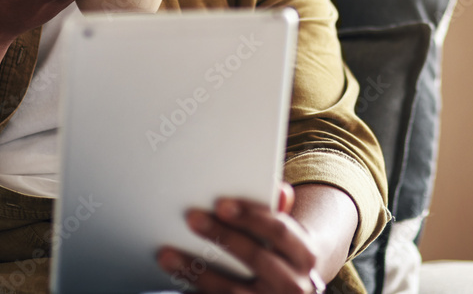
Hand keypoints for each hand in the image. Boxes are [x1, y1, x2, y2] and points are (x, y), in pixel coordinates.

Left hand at [157, 183, 325, 293]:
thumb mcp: (288, 238)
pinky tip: (179, 284)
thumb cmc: (282, 257)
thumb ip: (278, 212)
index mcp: (304, 255)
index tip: (221, 204)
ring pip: (231, 290)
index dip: (249, 216)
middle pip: (255, 256)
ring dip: (197, 271)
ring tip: (168, 255)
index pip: (279, 230)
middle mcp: (294, 285)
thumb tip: (280, 189)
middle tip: (192, 219)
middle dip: (221, 236)